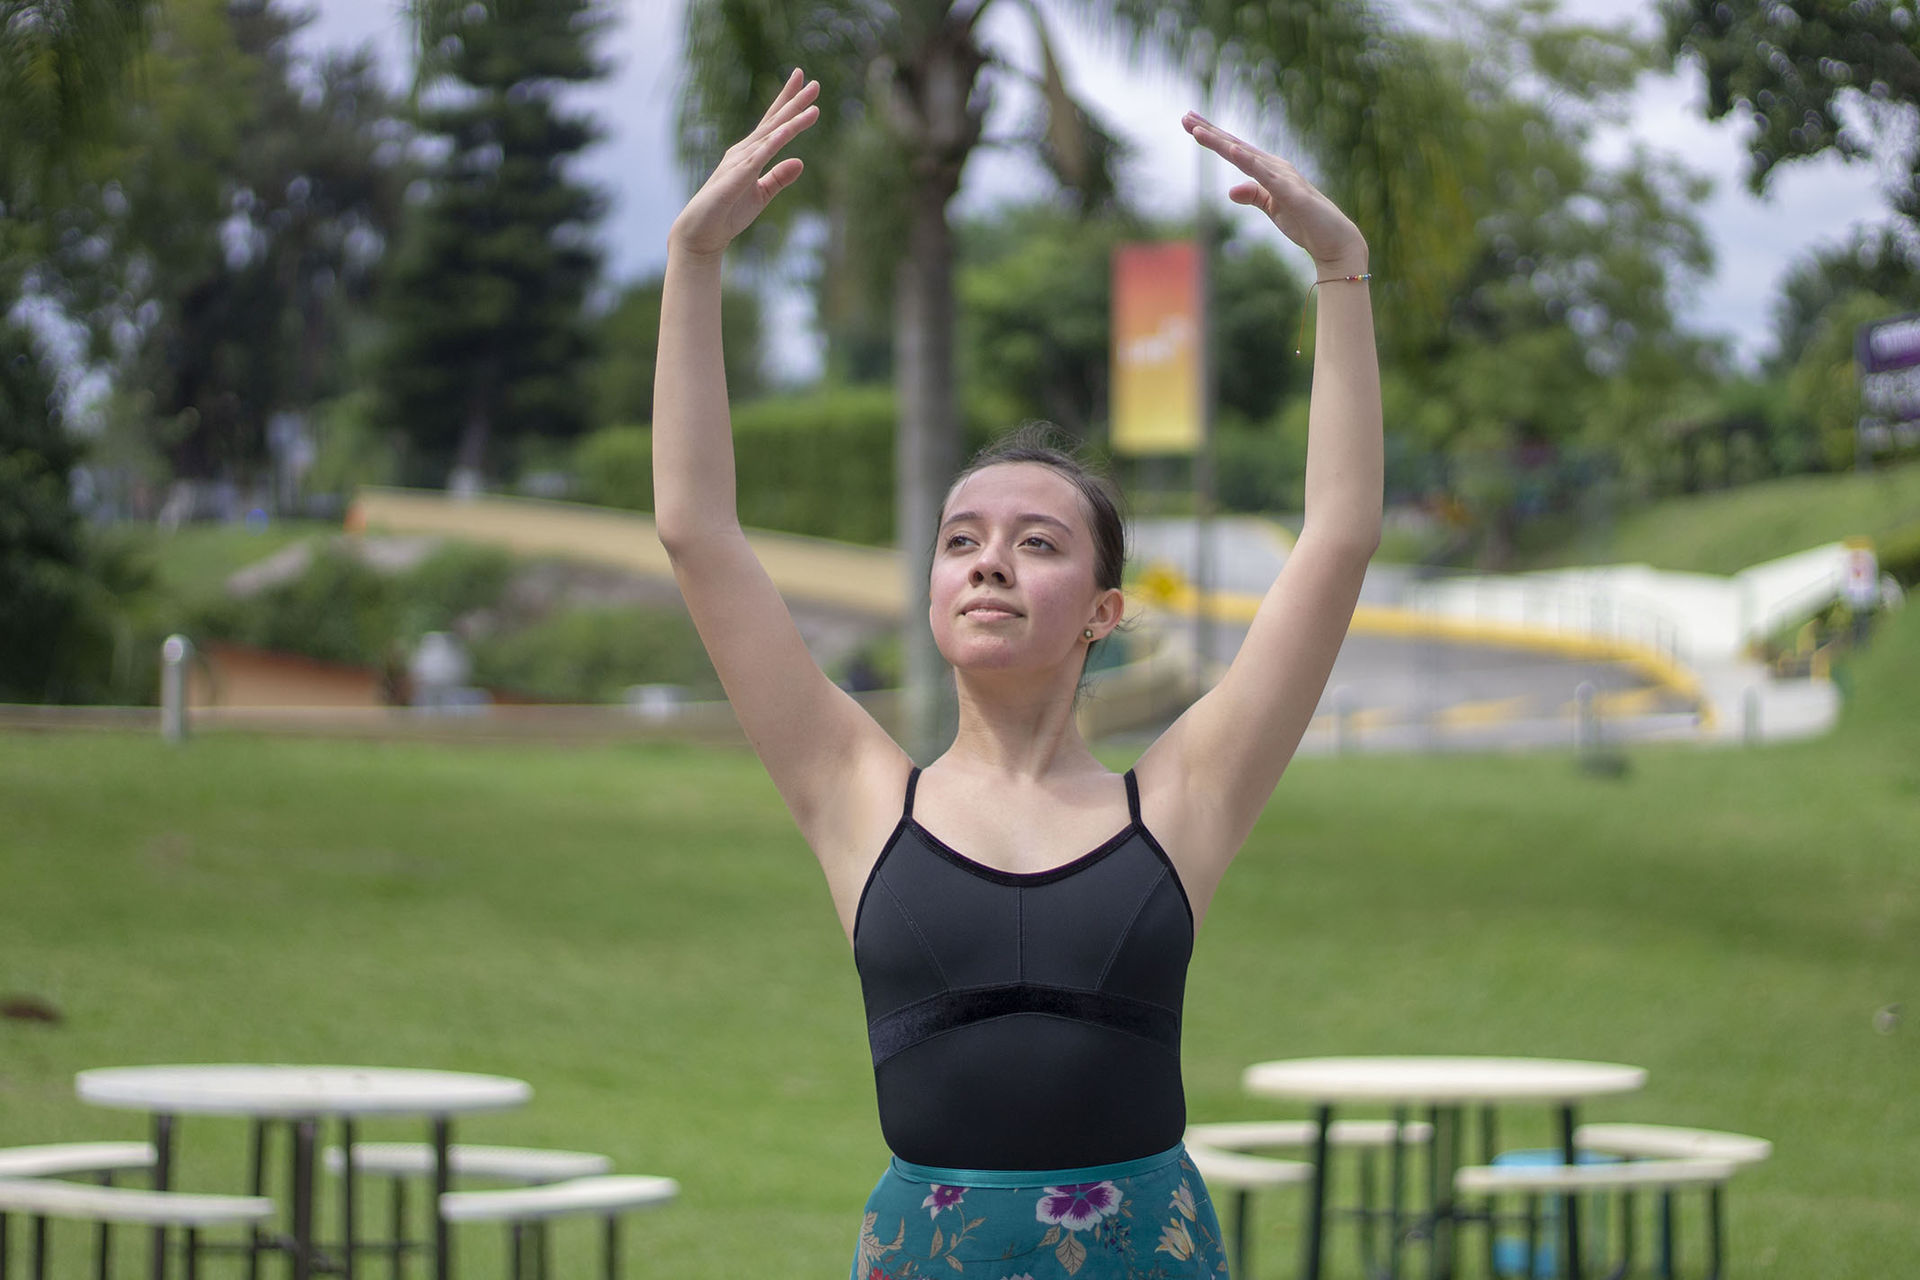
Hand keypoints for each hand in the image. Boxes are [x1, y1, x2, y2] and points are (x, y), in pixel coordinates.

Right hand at [670, 70, 820, 259]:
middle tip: (814, 82)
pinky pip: (760, 156)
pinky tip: (787, 131)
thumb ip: (779, 178)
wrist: (701, 233)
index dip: (789, 103)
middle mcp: (744, 151)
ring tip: (812, 105)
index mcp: (750, 154)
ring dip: (790, 119)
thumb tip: (800, 162)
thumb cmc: (728, 213)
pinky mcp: (736, 176)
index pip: (773, 124)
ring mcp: (739, 161)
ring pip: (770, 135)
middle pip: (773, 121)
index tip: (806, 85)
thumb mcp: (761, 195)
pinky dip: (774, 143)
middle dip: (793, 100)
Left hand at [1183, 112, 1367, 273]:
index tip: (1190, 122)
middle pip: (1236, 146)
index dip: (1213, 136)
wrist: (1335, 240)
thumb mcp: (1272, 208)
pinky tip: (1233, 150)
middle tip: (1185, 116)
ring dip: (1221, 142)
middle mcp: (1275, 167)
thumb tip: (1230, 190)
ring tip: (1198, 130)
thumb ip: (1253, 195)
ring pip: (1246, 156)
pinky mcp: (1291, 193)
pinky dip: (1249, 162)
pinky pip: (1266, 176)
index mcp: (1269, 169)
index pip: (1235, 149)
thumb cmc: (1305, 222)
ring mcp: (1283, 178)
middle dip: (1210, 131)